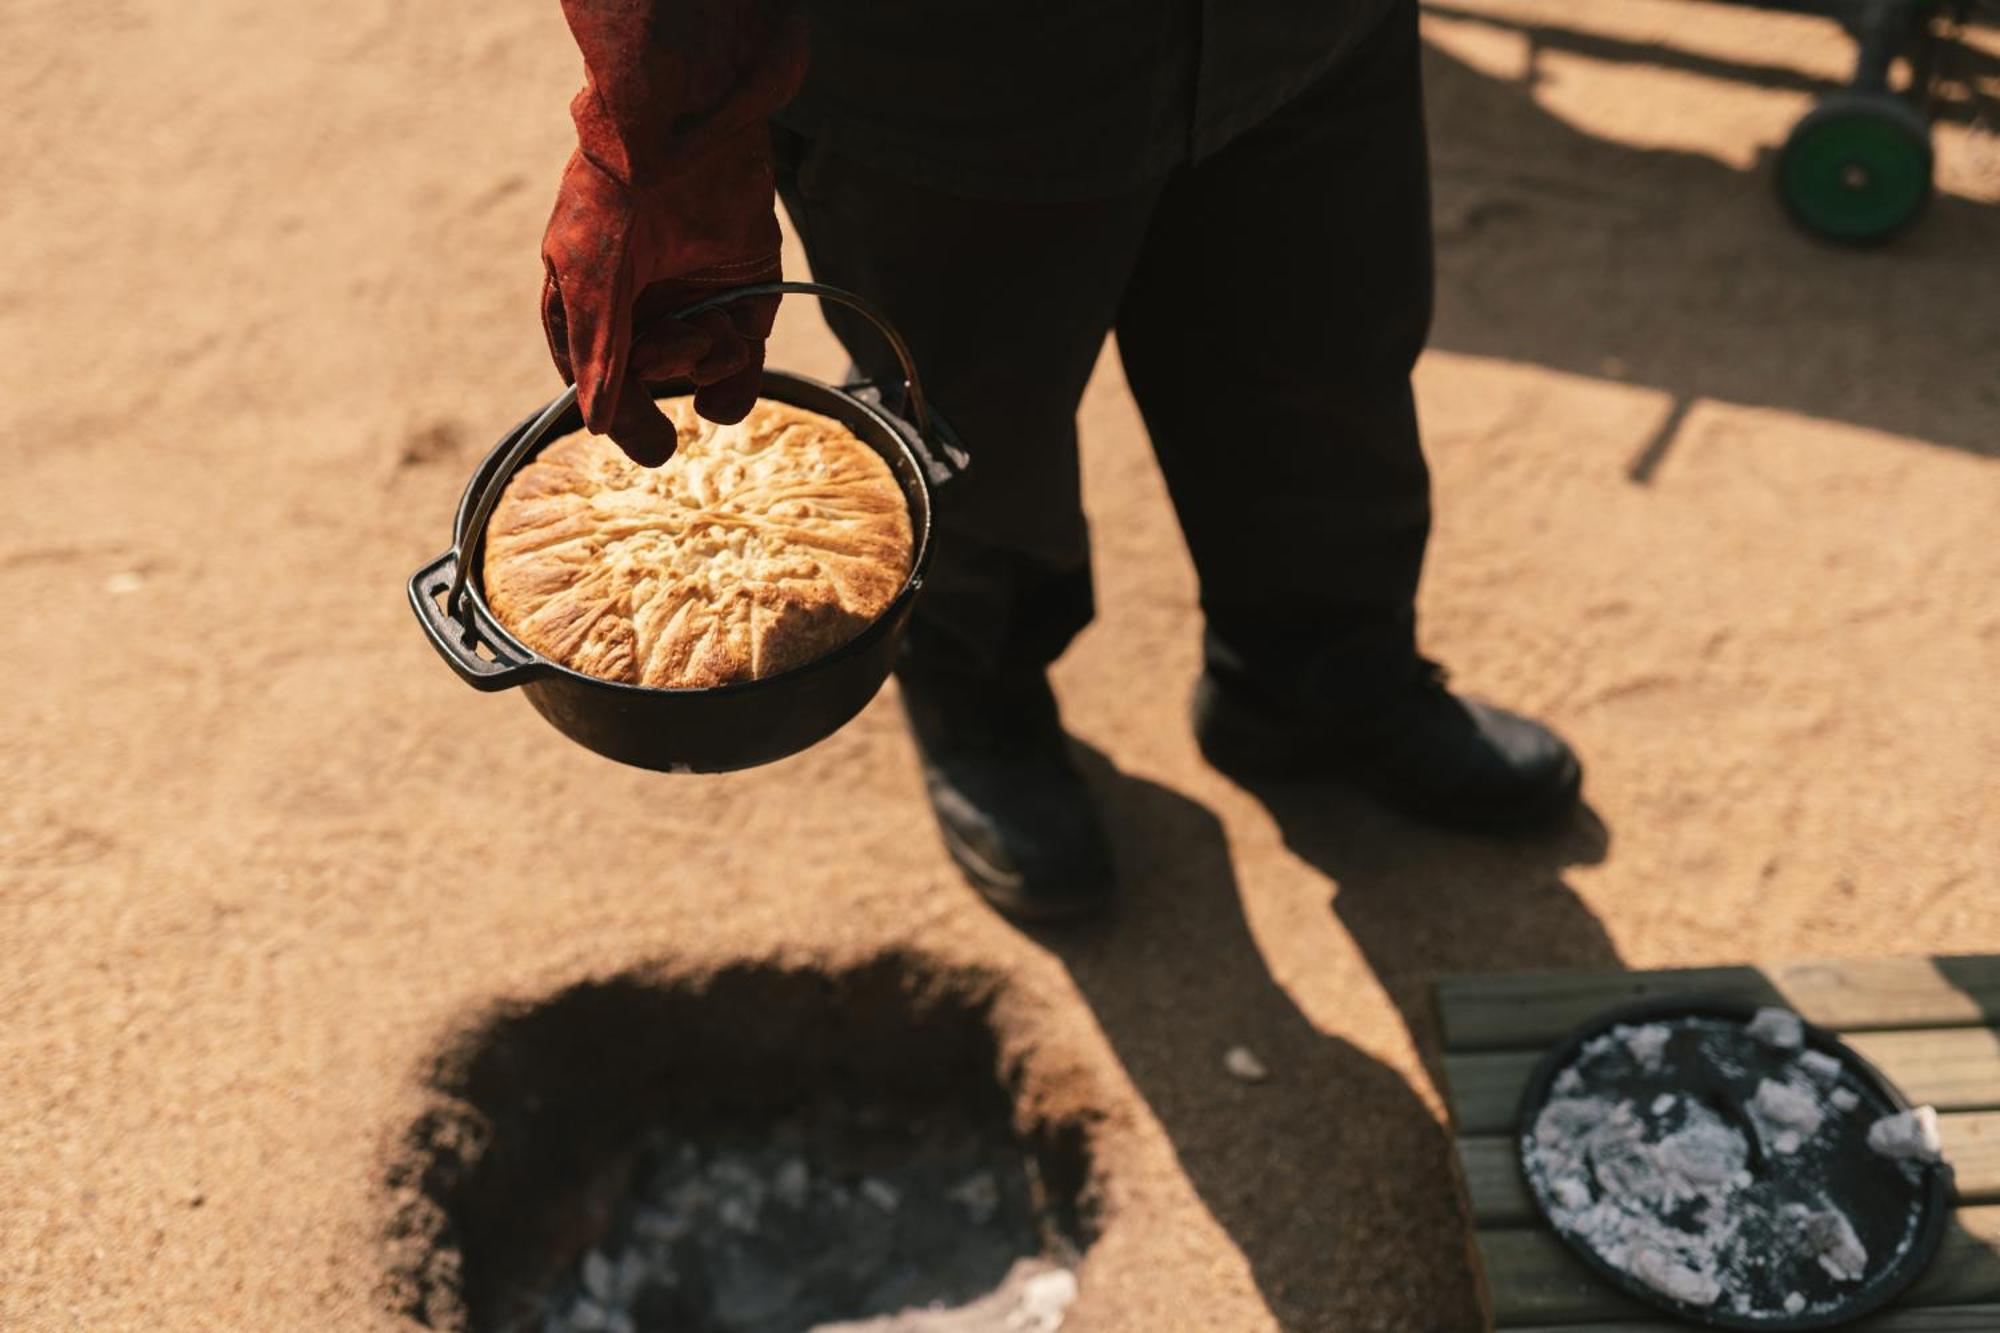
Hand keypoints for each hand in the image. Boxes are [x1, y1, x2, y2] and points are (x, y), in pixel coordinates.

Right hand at [541, 5, 804, 465]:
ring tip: (710, 328)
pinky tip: (733, 330)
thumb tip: (593, 426)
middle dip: (671, 373)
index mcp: (588, 308)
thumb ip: (598, 352)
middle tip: (681, 341)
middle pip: (657, 387)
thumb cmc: (619, 193)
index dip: (624, 415)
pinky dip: (742, 360)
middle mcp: (641, 312)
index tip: (655, 445)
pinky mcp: (743, 293)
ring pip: (704, 376)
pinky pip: (744, 358)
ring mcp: (692, 303)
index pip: (601, 386)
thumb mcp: (593, 276)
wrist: (687, 125)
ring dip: (709, 365)